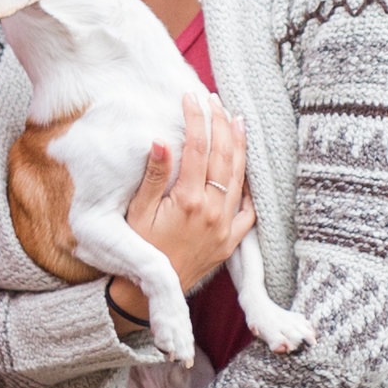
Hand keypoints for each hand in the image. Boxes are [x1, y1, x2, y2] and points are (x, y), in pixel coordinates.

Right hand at [121, 91, 254, 302]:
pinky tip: (247, 168)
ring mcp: (226, 225)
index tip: (191, 97)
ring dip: (239, 144)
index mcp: (188, 200)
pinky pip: (249, 208)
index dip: (196, 118)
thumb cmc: (141, 248)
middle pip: (224, 155)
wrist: (155, 290)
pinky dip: (249, 185)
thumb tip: (161, 141)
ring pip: (240, 175)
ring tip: (236, 119)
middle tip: (215, 100)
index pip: (198, 147)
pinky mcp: (232, 239)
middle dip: (220, 123)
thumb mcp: (138, 211)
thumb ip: (154, 176)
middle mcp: (213, 211)